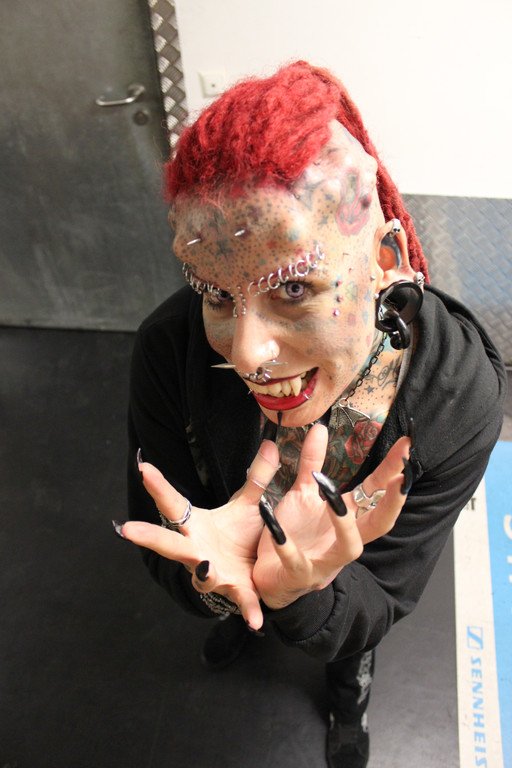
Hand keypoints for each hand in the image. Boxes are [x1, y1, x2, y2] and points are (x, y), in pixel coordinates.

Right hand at [120, 440, 279, 628]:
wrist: (252, 573)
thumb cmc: (240, 537)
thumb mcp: (248, 506)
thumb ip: (258, 477)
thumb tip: (272, 443)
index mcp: (196, 527)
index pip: (173, 504)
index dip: (158, 487)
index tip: (143, 468)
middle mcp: (196, 551)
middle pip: (168, 543)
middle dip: (149, 536)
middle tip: (127, 529)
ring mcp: (212, 574)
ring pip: (201, 575)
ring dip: (203, 572)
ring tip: (205, 565)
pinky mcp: (236, 591)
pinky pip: (242, 602)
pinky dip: (249, 611)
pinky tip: (257, 621)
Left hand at [253, 424, 410, 609]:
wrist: (267, 577)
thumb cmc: (292, 534)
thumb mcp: (301, 494)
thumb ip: (311, 463)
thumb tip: (321, 428)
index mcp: (346, 519)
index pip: (375, 492)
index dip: (392, 471)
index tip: (406, 445)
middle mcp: (343, 541)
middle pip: (378, 523)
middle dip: (392, 502)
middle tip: (401, 478)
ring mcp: (324, 561)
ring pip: (349, 547)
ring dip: (345, 522)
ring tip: (333, 495)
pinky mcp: (298, 575)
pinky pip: (295, 561)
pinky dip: (286, 545)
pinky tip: (274, 526)